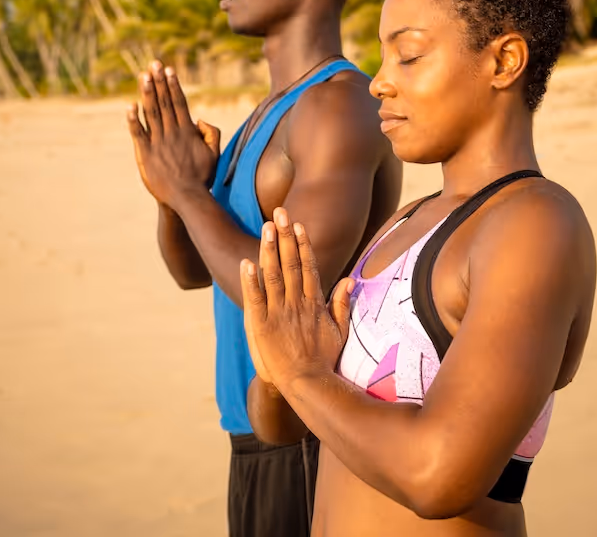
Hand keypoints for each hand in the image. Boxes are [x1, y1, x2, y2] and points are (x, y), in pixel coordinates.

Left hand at [127, 60, 219, 205]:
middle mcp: (172, 133)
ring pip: (151, 113)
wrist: (187, 197)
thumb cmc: (202, 177)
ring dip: (147, 93)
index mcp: (187, 131)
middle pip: (164, 102)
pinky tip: (130, 105)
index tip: (169, 70)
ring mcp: (158, 143)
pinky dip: (133, 119)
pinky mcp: (146, 154)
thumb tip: (199, 119)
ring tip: (144, 76)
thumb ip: (211, 133)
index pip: (179, 102)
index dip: (173, 85)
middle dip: (159, 81)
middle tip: (154, 64)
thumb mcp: (215, 153)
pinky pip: (138, 133)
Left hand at [240, 207, 353, 391]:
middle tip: (279, 212)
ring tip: (266, 227)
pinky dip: (250, 281)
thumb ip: (341, 304)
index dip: (302, 243)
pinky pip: (255, 299)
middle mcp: (296, 303)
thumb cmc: (323, 360)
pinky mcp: (261, 325)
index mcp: (313, 302)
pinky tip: (246, 262)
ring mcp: (278, 313)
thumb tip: (350, 280)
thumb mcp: (339, 331)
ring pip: (273, 275)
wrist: (307, 385)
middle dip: (285, 236)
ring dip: (269, 249)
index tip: (298, 224)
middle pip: (290, 263)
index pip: (307, 266)